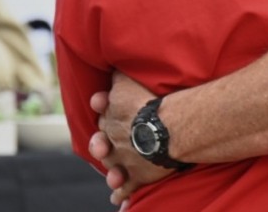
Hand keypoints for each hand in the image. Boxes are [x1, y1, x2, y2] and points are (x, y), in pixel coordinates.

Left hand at [89, 71, 172, 205]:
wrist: (167, 128)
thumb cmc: (149, 101)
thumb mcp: (128, 81)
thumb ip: (118, 77)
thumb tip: (112, 69)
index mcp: (111, 115)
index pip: (103, 110)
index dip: (102, 106)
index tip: (100, 102)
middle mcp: (112, 139)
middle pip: (102, 141)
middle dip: (100, 143)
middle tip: (102, 144)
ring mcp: (123, 160)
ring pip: (111, 167)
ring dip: (111, 171)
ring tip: (113, 176)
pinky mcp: (138, 176)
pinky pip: (125, 189)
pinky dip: (122, 195)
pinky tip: (119, 202)